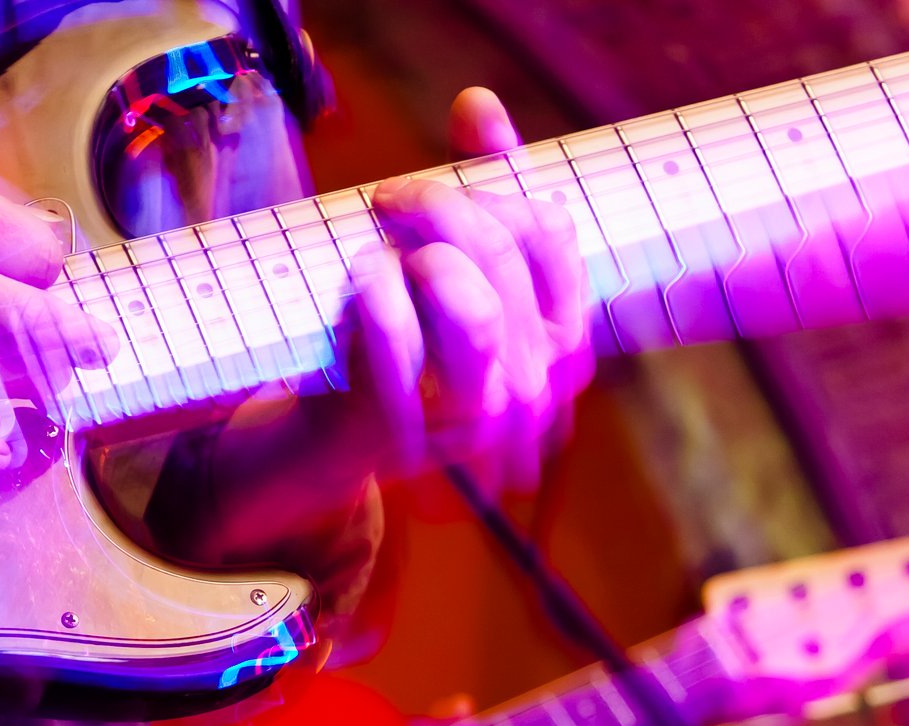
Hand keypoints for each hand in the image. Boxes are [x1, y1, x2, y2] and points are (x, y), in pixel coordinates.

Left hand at [201, 87, 589, 554]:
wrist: (349, 438)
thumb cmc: (411, 340)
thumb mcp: (452, 261)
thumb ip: (480, 181)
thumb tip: (478, 104)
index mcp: (559, 336)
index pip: (550, 235)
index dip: (497, 185)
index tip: (443, 166)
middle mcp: (533, 379)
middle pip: (503, 254)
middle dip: (439, 207)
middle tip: (388, 198)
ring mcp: (476, 411)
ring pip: (471, 303)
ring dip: (418, 252)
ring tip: (379, 243)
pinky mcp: (410, 428)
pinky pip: (396, 335)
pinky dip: (372, 290)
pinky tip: (361, 276)